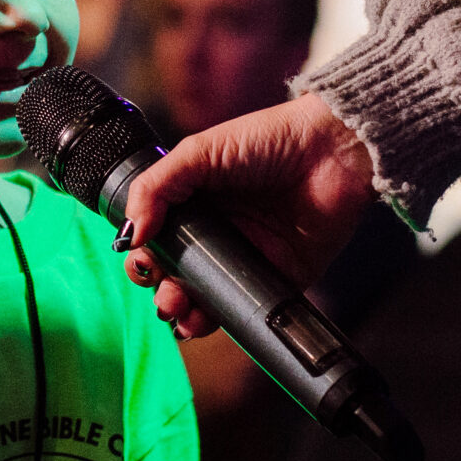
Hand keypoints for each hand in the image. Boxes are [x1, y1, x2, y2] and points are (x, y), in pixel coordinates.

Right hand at [119, 92, 378, 340]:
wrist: (331, 150)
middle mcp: (216, 235)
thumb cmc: (268, 139)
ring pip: (203, 298)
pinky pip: (244, 308)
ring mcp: (245, 259)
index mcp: (193, 204)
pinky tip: (204, 320)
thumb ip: (156, 187)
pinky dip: (221, 321)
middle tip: (164, 289)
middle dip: (160, 289)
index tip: (140, 261)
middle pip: (174, 275)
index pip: (155, 240)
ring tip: (179, 310)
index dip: (143, 256)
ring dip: (182, 311)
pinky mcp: (277, 279)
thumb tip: (129, 233)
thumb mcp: (199, 152)